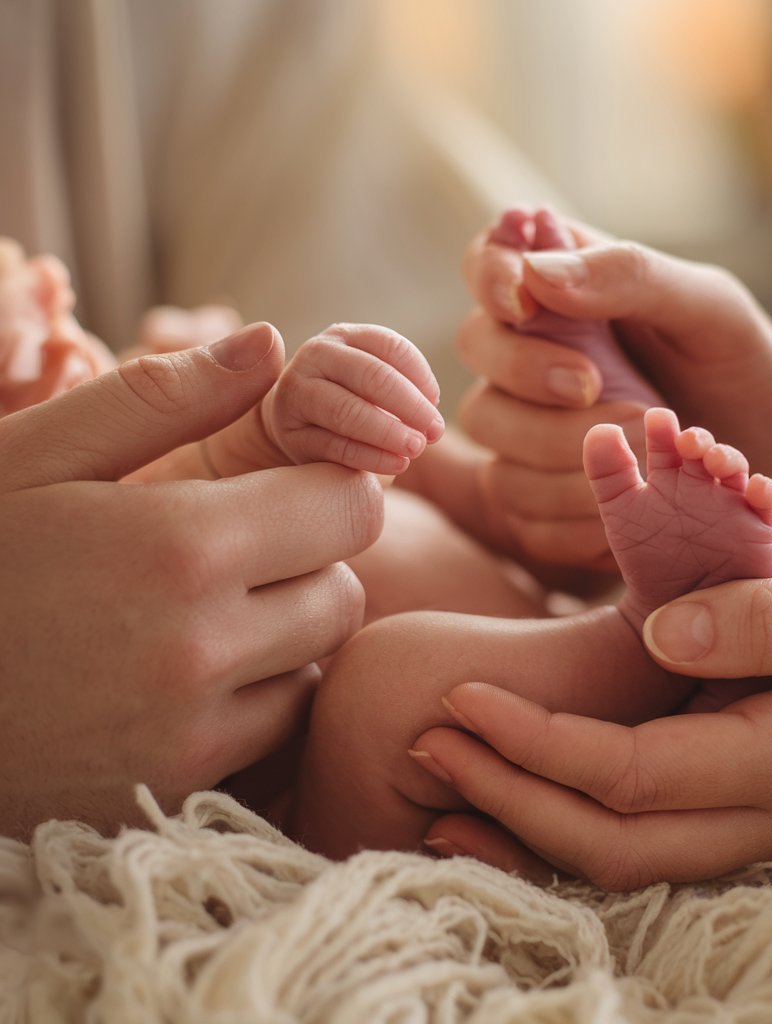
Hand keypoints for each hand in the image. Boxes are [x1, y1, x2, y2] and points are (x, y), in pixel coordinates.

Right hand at [0, 324, 382, 837]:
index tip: (285, 489)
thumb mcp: (36, 456)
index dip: (327, 488)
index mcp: (180, 545)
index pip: (350, 507)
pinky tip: (183, 673)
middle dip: (307, 561)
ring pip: (319, 660)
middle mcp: (205, 646)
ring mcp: (196, 730)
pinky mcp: (181, 785)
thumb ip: (160, 397)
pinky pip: (278, 725)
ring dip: (287, 629)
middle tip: (228, 550)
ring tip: (198, 611)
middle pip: (345, 588)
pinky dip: (256, 694)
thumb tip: (269, 344)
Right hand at [262, 324, 444, 475]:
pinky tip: (397, 464)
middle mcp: (316, 356)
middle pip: (370, 375)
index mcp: (344, 336)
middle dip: (409, 405)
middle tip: (435, 430)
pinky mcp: (291, 433)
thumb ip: (402, 386)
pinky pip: (335, 446)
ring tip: (417, 447)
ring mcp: (297, 393)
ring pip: (347, 411)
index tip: (436, 403)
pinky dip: (371, 457)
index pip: (389, 346)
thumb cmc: (352, 399)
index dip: (420, 375)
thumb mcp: (374, 382)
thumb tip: (431, 410)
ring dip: (389, 432)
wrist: (299, 424)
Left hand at [411, 536, 771, 887]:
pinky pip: (662, 827)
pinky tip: (535, 778)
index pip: (633, 776)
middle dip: (512, 796)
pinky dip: (586, 809)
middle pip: (615, 839)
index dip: (536, 745)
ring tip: (453, 771)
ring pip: (632, 852)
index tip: (460, 697)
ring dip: (536, 815)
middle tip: (429, 738)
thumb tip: (657, 635)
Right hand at [458, 218, 771, 574]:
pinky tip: (631, 508)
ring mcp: (529, 439)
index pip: (488, 263)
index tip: (522, 302)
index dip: (488, 277)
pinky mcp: (541, 508)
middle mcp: (533, 361)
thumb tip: (536, 271)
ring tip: (645, 457)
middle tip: (596, 387)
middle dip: (528, 372)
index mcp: (567, 295)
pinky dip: (573, 517)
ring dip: (557, 454)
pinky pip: (521, 517)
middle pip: (476, 351)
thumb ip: (630, 276)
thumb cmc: (746, 374)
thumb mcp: (709, 309)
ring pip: (491, 441)